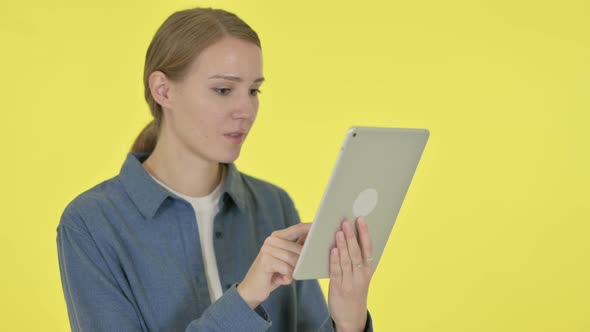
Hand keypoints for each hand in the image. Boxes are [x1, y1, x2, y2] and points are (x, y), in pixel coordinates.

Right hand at [237, 222, 309, 308]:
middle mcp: (271, 240)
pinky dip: (286, 278)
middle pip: (298, 248)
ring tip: (284, 276)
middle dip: (301, 262)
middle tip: (295, 271)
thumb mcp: (285, 260)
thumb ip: (296, 248)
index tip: (321, 227)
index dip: (309, 227)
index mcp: (276, 236)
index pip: (297, 228)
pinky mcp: (266, 261)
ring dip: (293, 272)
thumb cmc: (272, 273)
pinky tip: (279, 279)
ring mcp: (267, 250)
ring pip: (294, 260)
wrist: (252, 289)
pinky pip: (287, 269)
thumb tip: (312, 240)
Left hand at [328, 216, 373, 331]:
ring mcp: (351, 282)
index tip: (361, 219)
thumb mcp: (360, 276)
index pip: (368, 248)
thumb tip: (351, 236)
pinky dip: (335, 260)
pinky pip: (337, 272)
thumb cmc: (354, 291)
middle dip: (352, 235)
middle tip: (347, 221)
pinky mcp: (339, 288)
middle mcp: (361, 274)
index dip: (365, 233)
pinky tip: (333, 250)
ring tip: (339, 231)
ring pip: (347, 260)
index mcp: (368, 269)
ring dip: (343, 244)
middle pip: (357, 251)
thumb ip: (357, 259)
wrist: (351, 318)